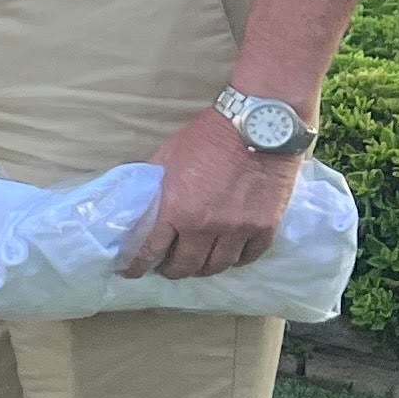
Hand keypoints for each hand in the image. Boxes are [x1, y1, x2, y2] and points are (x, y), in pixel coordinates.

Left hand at [121, 105, 297, 280]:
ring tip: (197, 263)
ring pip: (217, 266)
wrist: (258, 126)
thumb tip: (138, 204)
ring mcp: (238, 229)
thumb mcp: (167, 157)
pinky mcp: (266, 226)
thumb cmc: (207, 137)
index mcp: (175, 209)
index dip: (138, 265)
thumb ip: (154, 187)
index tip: (132, 271)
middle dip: (172, 270)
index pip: (150, 250)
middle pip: (186, 266)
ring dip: (203, 268)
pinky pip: (249, 256)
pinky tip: (229, 255)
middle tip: (168, 267)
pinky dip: (236, 259)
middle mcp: (205, 226)